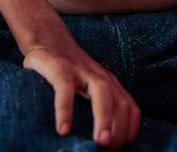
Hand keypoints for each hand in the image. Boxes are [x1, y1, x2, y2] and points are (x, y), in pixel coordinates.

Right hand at [23, 38, 140, 147]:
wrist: (46, 36)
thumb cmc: (65, 70)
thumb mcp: (85, 87)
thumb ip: (92, 107)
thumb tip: (97, 142)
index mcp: (109, 84)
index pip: (130, 108)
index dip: (129, 130)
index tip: (119, 149)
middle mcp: (100, 76)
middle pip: (121, 102)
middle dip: (121, 128)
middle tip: (112, 149)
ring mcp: (81, 69)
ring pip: (101, 93)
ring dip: (104, 119)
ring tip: (98, 142)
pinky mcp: (59, 66)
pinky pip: (65, 89)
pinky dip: (65, 110)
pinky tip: (63, 129)